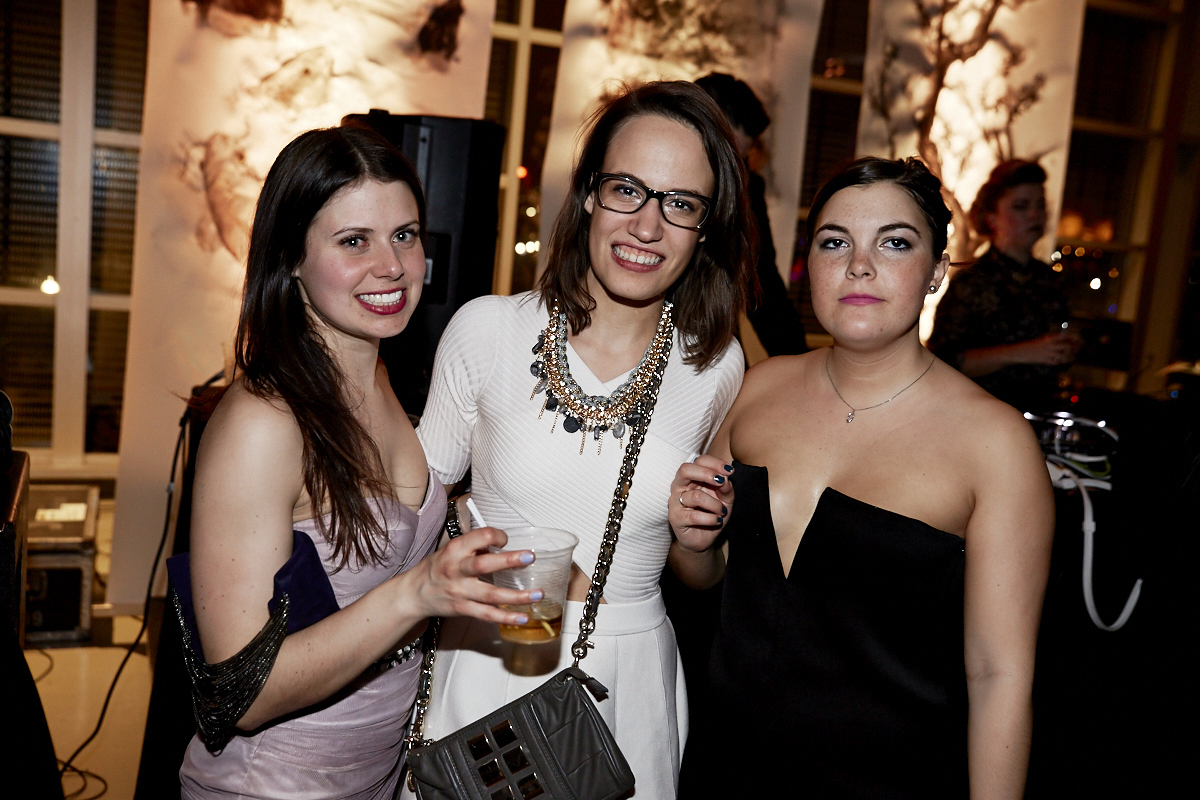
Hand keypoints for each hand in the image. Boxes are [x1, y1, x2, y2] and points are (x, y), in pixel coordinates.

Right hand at [403, 527, 539, 625]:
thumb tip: (503, 544)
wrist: (414, 593)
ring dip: (516, 596)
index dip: (496, 535)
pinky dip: (505, 617)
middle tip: (529, 557)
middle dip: (508, 561)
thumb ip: (475, 547)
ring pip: (490, 595)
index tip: (506, 539)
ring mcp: (460, 591)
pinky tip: (523, 617)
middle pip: (484, 565)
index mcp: (455, 550)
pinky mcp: (462, 608)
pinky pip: (486, 614)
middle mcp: (457, 570)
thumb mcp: (452, 550)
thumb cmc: (437, 568)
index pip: (479, 537)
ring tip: (537, 594)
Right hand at [668, 455, 734, 553]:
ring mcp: (675, 502)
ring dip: (715, 505)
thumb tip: (725, 478)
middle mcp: (679, 486)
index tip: (729, 471)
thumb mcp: (725, 499)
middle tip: (721, 482)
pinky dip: (710, 518)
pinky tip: (717, 521)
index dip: (715, 463)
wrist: (704, 539)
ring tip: (722, 512)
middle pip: (685, 470)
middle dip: (706, 474)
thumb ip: (726, 487)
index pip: (699, 461)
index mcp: (691, 477)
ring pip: (695, 496)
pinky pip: (694, 515)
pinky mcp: (675, 518)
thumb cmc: (712, 514)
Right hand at [1013, 331, 1081, 366]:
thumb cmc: (1030, 345)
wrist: (1019, 352)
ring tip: (1072, 357)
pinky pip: (1056, 362)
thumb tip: (1065, 341)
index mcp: (1048, 338)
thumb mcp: (1041, 340)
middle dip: (1073, 348)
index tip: (1078, 339)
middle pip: (1067, 346)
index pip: (1064, 336)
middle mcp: (1049, 345)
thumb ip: (1052, 340)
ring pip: (1063, 356)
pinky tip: (1062, 361)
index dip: (1073, 338)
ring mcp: (1047, 353)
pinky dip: (1060, 361)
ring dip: (1069, 356)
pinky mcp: (1045, 361)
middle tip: (1076, 349)